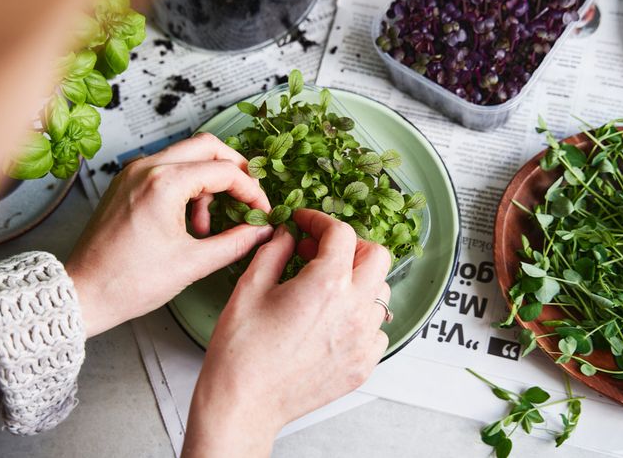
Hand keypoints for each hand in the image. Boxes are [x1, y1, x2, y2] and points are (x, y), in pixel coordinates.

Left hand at [67, 133, 272, 336]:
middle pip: (207, 146)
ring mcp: (133, 172)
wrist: (84, 292)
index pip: (225, 171)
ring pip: (187, 155)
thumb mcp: (192, 264)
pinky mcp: (126, 182)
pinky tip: (189, 222)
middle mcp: (147, 167)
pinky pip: (167, 168)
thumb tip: (261, 232)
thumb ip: (235, 243)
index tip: (261, 211)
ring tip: (209, 225)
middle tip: (248, 197)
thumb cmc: (128, 281)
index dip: (251, 191)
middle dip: (234, 170)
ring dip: (209, 181)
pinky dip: (187, 186)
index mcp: (164, 183)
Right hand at [183, 210, 391, 457]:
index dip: (320, 221)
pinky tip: (332, 321)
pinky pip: (377, 331)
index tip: (305, 223)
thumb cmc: (242, 349)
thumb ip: (275, 250)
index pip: (342, 233)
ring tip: (325, 288)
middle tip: (321, 251)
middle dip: (350, 246)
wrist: (244, 402)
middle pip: (377, 257)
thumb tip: (288, 235)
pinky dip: (360, 318)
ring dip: (357, 281)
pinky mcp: (363, 365)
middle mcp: (354, 310)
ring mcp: (363, 340)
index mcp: (328, 284)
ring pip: (380, 294)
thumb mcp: (251, 286)